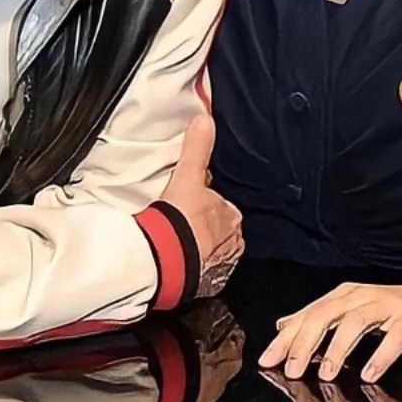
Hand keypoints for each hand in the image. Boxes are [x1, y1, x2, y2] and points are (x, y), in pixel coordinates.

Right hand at [157, 115, 243, 296]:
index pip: (222, 205)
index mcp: (232, 217)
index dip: (207, 202)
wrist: (168, 259)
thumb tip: (205, 119)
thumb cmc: (181, 219)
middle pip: (219, 228)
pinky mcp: (207, 283)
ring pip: (213, 250)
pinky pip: (204, 272)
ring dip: (199, 247)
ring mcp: (221, 265)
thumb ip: (197, 148)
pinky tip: (180, 261)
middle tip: (182, 223)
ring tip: (178, 243)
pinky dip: (194, 267)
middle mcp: (233, 243)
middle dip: (205, 226)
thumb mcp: (188, 176)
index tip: (192, 203)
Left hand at [257, 267, 401, 382]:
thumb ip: (320, 318)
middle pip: (325, 316)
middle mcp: (361, 295)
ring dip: (338, 349)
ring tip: (325, 374)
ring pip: (356, 323)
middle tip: (290, 371)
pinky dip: (380, 355)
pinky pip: (394, 337)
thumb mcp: (353, 312)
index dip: (285, 338)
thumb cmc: (396, 313)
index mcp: (343, 296)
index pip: (307, 315)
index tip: (265, 361)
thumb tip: (283, 325)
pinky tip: (369, 375)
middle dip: (304, 343)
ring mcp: (387, 305)